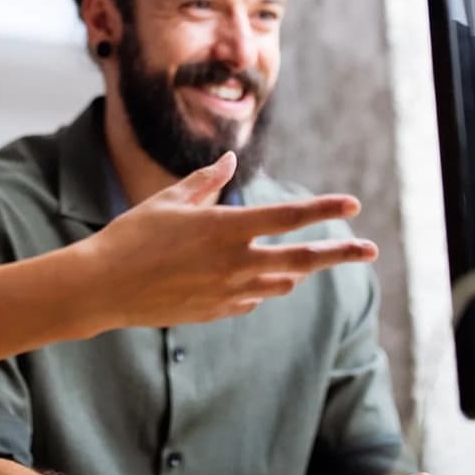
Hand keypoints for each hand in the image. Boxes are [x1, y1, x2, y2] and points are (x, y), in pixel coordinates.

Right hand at [77, 152, 378, 329]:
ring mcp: (228, 292)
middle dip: (341, 253)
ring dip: (299, 270)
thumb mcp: (170, 200)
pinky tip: (254, 280)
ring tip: (310, 262)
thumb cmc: (131, 235)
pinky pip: (252, 299)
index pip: (289, 216)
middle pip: (302, 258)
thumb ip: (206, 182)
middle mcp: (235, 262)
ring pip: (281, 282)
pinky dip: (260, 287)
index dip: (324, 208)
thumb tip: (229, 161)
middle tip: (372, 251)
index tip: (352, 204)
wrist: (103, 288)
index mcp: (226, 228)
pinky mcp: (216, 312)